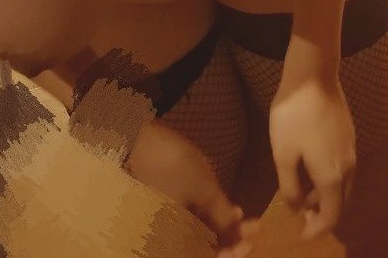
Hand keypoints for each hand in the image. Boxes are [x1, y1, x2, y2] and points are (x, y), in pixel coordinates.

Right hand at [126, 120, 258, 253]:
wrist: (133, 141)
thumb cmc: (171, 166)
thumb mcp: (203, 189)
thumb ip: (223, 216)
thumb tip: (239, 233)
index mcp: (174, 242)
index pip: (211, 256)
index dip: (234, 250)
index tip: (254, 236)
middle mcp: (166, 239)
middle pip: (203, 247)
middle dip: (229, 238)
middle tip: (252, 225)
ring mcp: (162, 224)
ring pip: (196, 235)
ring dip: (219, 228)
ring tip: (239, 213)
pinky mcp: (161, 209)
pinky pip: (187, 222)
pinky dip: (205, 218)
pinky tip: (218, 205)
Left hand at [269, 75, 355, 240]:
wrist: (313, 75)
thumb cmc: (294, 115)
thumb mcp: (283, 154)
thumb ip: (290, 186)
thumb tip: (297, 208)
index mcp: (332, 177)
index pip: (331, 216)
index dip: (318, 230)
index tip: (302, 236)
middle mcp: (348, 167)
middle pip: (342, 203)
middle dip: (324, 215)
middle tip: (302, 217)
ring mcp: (352, 149)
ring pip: (345, 185)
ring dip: (328, 196)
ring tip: (304, 193)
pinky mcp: (350, 134)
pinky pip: (345, 168)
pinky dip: (332, 179)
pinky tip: (314, 168)